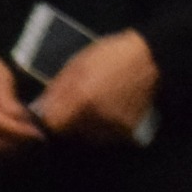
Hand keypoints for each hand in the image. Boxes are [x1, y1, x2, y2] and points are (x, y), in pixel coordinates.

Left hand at [33, 31, 158, 142]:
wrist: (152, 61)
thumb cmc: (111, 56)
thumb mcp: (77, 65)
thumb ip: (57, 89)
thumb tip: (40, 107)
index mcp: (82, 98)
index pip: (53, 124)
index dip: (47, 119)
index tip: (48, 113)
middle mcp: (97, 116)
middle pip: (68, 131)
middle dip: (65, 120)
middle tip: (74, 103)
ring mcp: (114, 126)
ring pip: (86, 135)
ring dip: (83, 125)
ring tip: (93, 104)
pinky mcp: (127, 132)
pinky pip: (105, 135)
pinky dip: (101, 127)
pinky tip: (107, 109)